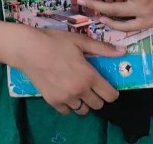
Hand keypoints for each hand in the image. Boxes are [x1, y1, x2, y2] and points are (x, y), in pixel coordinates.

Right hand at [8, 27, 122, 114]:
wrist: (29, 49)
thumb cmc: (55, 42)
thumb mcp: (80, 41)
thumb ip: (102, 48)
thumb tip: (123, 52)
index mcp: (89, 76)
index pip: (110, 95)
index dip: (112, 92)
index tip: (107, 86)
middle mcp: (79, 90)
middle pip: (98, 105)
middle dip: (98, 96)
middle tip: (91, 86)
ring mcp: (66, 98)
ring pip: (83, 110)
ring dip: (84, 102)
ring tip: (78, 90)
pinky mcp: (53, 102)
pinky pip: (67, 111)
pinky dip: (69, 105)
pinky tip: (65, 92)